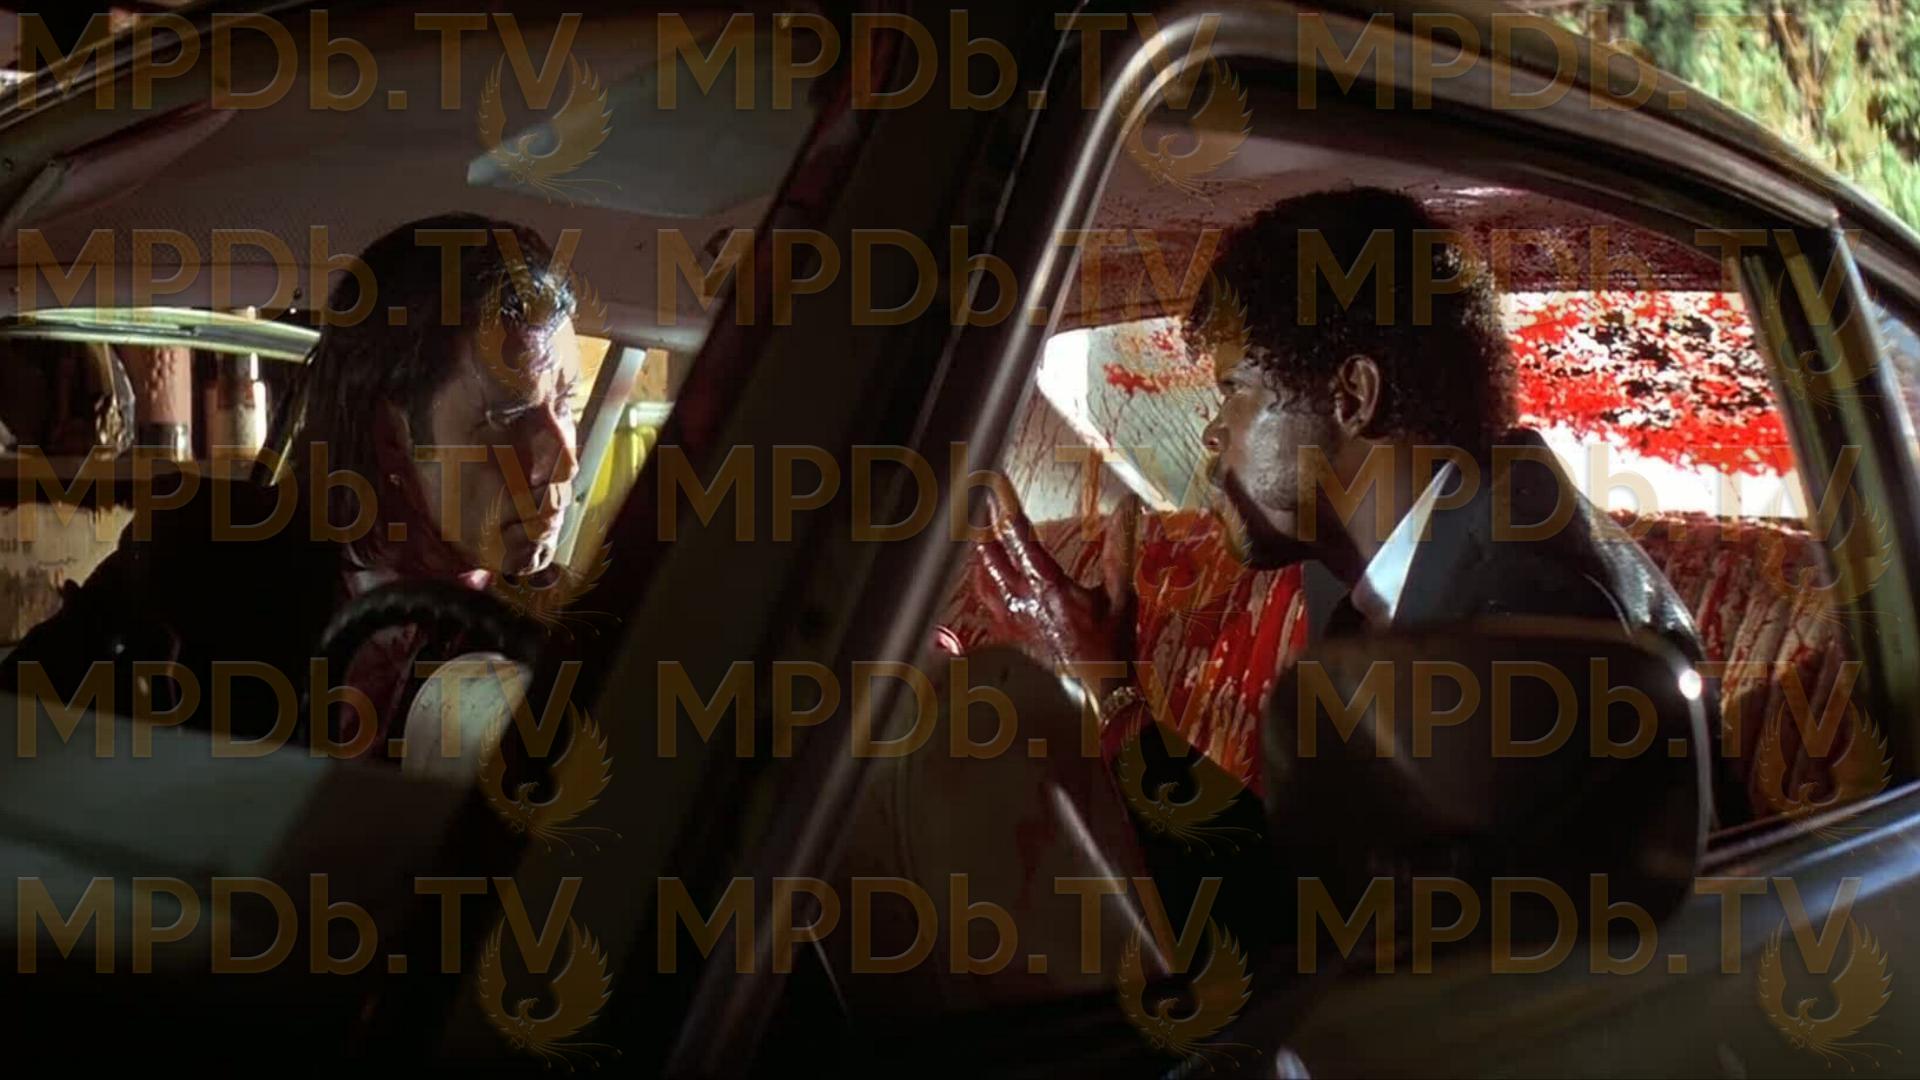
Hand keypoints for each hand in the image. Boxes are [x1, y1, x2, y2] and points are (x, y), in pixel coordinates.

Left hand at [971, 486, 1139, 669]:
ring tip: (978, 530)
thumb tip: (1129, 507)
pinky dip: (981, 580)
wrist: (1097, 692)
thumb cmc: (1112, 645)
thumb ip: (1120, 546)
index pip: (1018, 535)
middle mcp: (1023, 601)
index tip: (993, 481)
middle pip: (989, 552)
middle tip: (980, 500)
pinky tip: (984, 573)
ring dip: (980, 551)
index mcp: (1049, 586)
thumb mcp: (1121, 593)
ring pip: (981, 577)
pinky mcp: (1008, 635)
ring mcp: (1011, 619)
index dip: (1003, 504)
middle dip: (984, 523)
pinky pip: (984, 601)